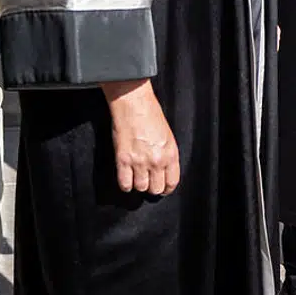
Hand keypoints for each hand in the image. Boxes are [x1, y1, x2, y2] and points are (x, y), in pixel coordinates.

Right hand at [102, 80, 179, 195]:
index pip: (172, 182)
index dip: (167, 188)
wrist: (134, 105)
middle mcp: (157, 160)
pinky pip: (124, 183)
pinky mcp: (123, 160)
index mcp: (171, 154)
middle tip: (148, 181)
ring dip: (138, 185)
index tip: (163, 188)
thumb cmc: (152, 116)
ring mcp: (139, 161)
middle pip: (156, 188)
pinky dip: (125, 184)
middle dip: (152, 187)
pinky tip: (126, 178)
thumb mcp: (168, 136)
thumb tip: (163, 170)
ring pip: (140, 188)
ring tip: (137, 177)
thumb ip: (167, 155)